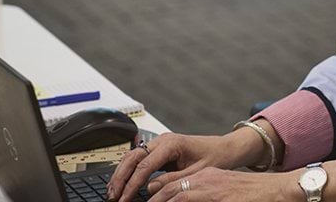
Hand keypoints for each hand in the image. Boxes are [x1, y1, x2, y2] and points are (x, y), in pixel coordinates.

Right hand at [107, 132, 260, 201]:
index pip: (145, 165)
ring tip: (112, 192)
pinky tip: (121, 184)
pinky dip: (127, 170)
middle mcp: (162, 140)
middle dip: (120, 178)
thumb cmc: (213, 157)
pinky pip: (137, 158)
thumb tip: (149, 188)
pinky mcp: (158, 148)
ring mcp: (159, 142)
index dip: (132, 184)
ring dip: (120, 174)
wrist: (222, 148)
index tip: (125, 199)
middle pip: (132, 157)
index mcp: (172, 143)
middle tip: (113, 197)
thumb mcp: (194, 173)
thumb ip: (172, 180)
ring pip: (131, 156)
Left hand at [145, 168, 295, 201]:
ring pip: (173, 196)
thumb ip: (206, 194)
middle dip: (149, 201)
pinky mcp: (216, 195)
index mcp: (205, 177)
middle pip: (167, 190)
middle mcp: (204, 179)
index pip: (171, 186)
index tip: (142, 201)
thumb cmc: (255, 195)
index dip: (153, 197)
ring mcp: (209, 188)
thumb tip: (182, 197)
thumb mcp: (225, 192)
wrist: (280, 189)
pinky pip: (186, 200)